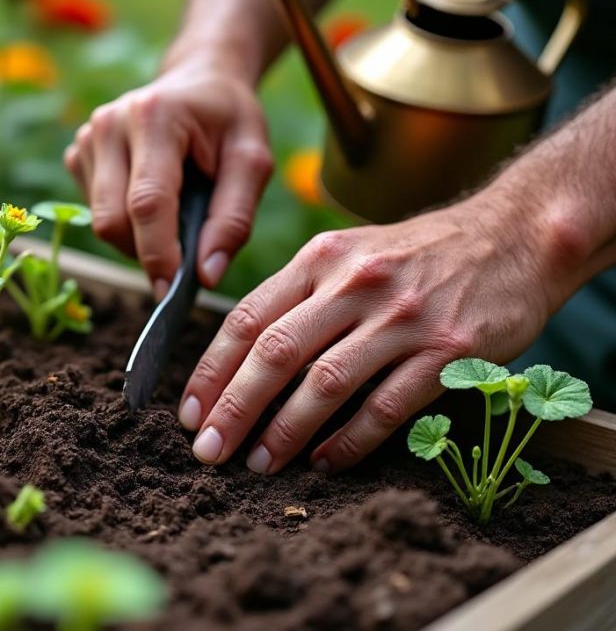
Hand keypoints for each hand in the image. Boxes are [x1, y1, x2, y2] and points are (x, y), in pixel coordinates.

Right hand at [65, 62, 272, 296]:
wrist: (200, 79)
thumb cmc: (229, 121)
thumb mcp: (253, 161)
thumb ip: (234, 219)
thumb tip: (205, 277)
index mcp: (154, 116)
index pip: (147, 202)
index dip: (157, 253)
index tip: (173, 290)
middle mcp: (109, 123)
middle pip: (112, 220)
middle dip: (147, 251)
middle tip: (186, 252)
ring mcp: (87, 137)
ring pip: (100, 222)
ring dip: (137, 238)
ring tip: (174, 213)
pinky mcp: (77, 153)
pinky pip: (94, 211)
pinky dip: (125, 222)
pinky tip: (150, 197)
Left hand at [178, 195, 555, 473]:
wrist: (512, 237)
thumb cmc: (416, 255)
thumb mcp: (348, 253)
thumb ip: (298, 295)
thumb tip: (239, 358)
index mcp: (320, 260)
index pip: (247, 318)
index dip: (212, 370)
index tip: (190, 412)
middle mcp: (354, 283)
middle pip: (275, 353)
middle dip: (233, 408)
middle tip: (209, 451)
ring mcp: (401, 317)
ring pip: (324, 383)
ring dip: (285, 431)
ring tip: (259, 464)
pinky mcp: (446, 350)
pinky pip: (386, 406)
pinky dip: (350, 440)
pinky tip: (326, 462)